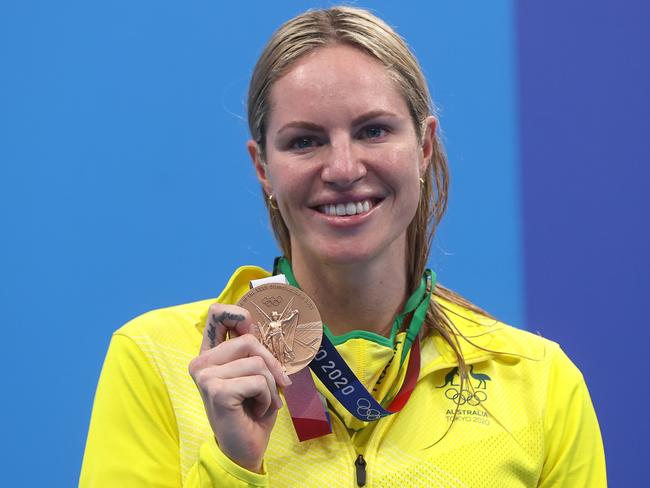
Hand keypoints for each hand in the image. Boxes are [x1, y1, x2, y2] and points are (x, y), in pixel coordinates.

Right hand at [188, 303, 291, 472]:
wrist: (246, 449)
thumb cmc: (252, 411)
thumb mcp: (256, 374)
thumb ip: (253, 350)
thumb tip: (257, 325)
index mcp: (210, 355)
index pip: (217, 314)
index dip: (238, 313)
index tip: (251, 327)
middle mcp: (202, 363)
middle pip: (248, 339)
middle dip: (271, 364)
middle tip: (276, 385)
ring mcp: (206, 376)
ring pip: (257, 362)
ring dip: (270, 386)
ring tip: (262, 402)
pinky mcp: (217, 391)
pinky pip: (258, 381)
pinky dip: (267, 397)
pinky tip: (256, 410)